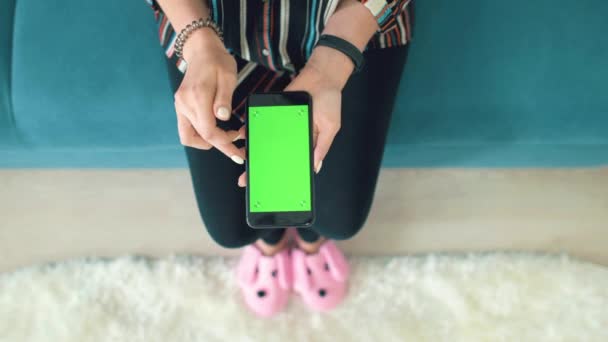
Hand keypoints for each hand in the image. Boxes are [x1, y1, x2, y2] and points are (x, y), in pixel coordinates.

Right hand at [174, 28, 245, 163]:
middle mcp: (185, 104)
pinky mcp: (181, 107)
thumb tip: (222, 117)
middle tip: (238, 143)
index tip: (237, 152)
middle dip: (221, 144)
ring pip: (189, 137)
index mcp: (197, 97)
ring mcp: (180, 106)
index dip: (224, 144)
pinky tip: (215, 131)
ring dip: (207, 142)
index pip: (208, 131)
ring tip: (225, 138)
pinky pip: (187, 129)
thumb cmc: (218, 62)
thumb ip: (225, 98)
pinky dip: (200, 135)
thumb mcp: (228, 76)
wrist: (201, 50)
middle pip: (200, 136)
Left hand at [238, 46, 352, 186]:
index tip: (269, 185)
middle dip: (261, 166)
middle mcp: (292, 136)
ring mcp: (282, 125)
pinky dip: (251, 128)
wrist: (321, 76)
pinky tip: (242, 136)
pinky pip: (261, 122)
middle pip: (274, 154)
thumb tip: (314, 167)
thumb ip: (321, 146)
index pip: (291, 162)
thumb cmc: (330, 101)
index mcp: (306, 142)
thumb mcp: (330, 127)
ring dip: (253, 149)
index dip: (280, 173)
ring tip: (242, 160)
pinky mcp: (274, 112)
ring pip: (265, 140)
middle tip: (247, 179)